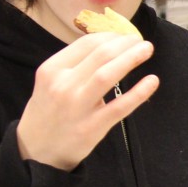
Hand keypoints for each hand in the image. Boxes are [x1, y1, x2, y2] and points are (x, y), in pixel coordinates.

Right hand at [16, 34, 157, 170]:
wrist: (35, 150)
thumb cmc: (49, 111)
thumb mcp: (50, 81)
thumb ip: (74, 64)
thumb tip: (110, 44)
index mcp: (52, 69)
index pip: (87, 43)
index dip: (111, 36)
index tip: (124, 36)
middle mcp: (62, 85)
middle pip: (100, 54)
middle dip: (125, 43)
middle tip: (140, 41)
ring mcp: (77, 106)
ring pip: (108, 75)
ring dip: (131, 58)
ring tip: (146, 50)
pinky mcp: (91, 127)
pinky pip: (120, 106)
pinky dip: (139, 92)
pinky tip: (152, 81)